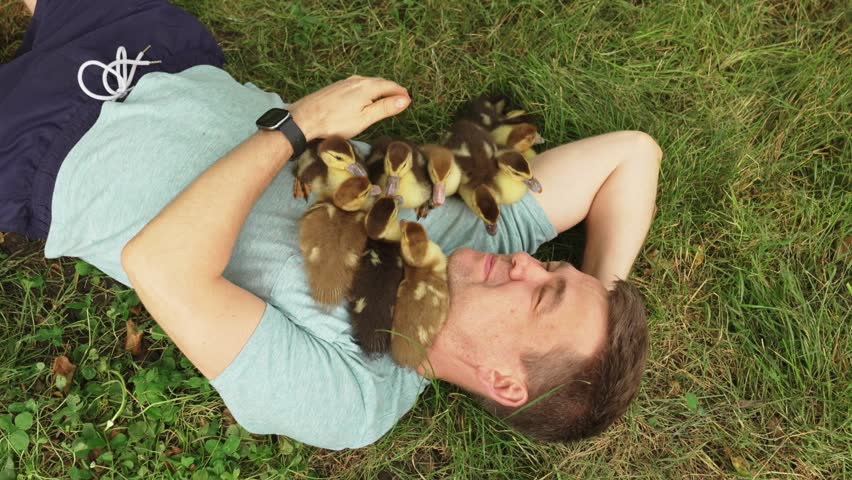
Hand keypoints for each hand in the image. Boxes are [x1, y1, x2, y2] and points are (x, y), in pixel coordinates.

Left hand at [287, 75, 410, 140]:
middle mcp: (358, 80)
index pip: (391, 86)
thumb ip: (385, 108)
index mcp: (368, 86)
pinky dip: (368, 90)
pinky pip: (358, 85)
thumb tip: (405, 100)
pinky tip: (365, 98)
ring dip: (380, 89)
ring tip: (386, 99)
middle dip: (392, 90)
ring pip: (369, 83)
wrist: (305, 118)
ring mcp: (345, 82)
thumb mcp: (365, 118)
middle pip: (381, 82)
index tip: (409, 101)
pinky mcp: (337, 86)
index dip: (402, 94)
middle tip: (401, 100)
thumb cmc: (335, 122)